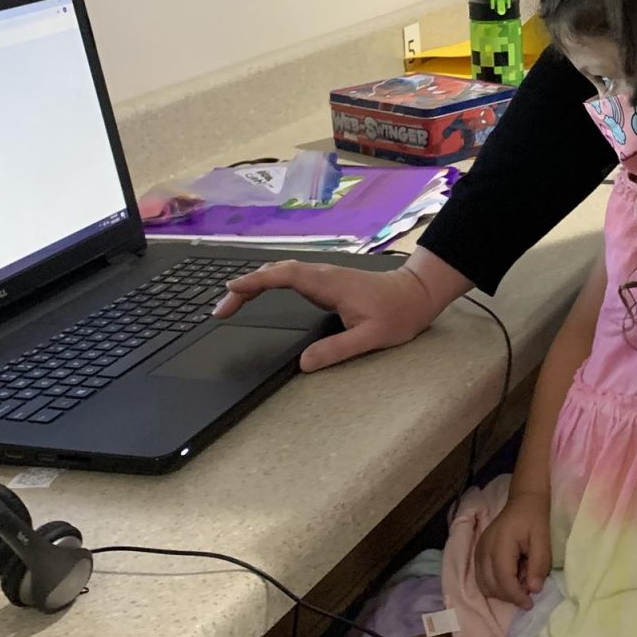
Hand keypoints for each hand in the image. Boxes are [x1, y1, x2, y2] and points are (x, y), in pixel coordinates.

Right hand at [214, 252, 464, 371]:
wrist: (416, 295)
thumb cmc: (398, 315)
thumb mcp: (370, 338)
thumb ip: (337, 350)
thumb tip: (303, 365)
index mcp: (328, 284)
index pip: (284, 276)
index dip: (256, 282)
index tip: (231, 291)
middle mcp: (322, 276)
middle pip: (275, 272)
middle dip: (245, 287)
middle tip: (219, 310)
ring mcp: (323, 277)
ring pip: (281, 273)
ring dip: (255, 284)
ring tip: (230, 303)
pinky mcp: (326, 283)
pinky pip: (290, 278)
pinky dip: (269, 283)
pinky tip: (259, 293)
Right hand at [475, 487, 551, 609]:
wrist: (523, 501)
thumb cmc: (535, 519)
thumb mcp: (543, 540)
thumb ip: (539, 565)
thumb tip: (534, 590)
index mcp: (500, 544)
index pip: (503, 580)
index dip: (516, 596)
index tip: (530, 604)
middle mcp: (484, 549)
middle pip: (491, 586)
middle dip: (510, 595)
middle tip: (528, 588)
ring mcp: (478, 552)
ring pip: (484, 586)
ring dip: (502, 591)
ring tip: (520, 581)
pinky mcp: (478, 554)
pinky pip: (482, 579)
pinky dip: (495, 585)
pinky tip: (511, 576)